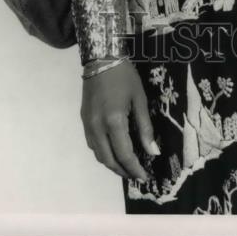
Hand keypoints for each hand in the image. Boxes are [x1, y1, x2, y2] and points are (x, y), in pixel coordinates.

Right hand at [81, 60, 158, 179]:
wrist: (101, 58)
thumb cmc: (125, 76)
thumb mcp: (140, 99)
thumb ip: (145, 127)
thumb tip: (153, 151)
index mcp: (113, 122)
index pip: (124, 154)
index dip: (135, 169)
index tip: (145, 177)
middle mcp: (97, 127)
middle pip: (109, 160)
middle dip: (123, 171)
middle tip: (137, 175)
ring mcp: (87, 124)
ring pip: (98, 154)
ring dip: (112, 164)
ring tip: (127, 166)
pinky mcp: (83, 120)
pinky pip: (92, 144)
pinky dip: (103, 153)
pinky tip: (113, 151)